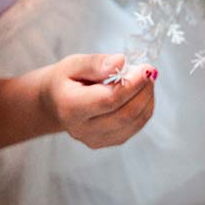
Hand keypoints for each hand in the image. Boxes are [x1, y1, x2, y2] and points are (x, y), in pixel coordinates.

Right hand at [41, 53, 156, 148]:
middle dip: (143, 91)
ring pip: (134, 122)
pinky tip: (141, 93)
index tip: (146, 68)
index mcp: (71, 108)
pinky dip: (144, 108)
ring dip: (147, 99)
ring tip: (145, 80)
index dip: (132, 84)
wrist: (55, 103)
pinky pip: (135, 127)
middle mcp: (83, 129)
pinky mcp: (108, 142)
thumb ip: (96, 63)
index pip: (109, 100)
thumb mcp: (73, 64)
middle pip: (125, 114)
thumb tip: (121, 62)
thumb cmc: (65, 80)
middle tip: (150, 71)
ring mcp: (96, 139)